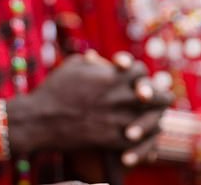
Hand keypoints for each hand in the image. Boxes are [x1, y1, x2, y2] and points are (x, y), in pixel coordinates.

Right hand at [6, 51, 171, 154]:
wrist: (41, 119)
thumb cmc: (54, 89)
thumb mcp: (72, 65)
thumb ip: (91, 61)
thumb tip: (98, 58)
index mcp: (111, 77)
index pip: (142, 71)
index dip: (141, 74)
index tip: (136, 78)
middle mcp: (119, 98)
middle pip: (157, 96)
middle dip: (159, 95)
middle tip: (159, 97)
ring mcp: (118, 120)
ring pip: (152, 121)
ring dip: (153, 118)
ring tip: (153, 118)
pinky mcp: (113, 140)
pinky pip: (139, 141)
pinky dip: (142, 139)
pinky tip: (138, 136)